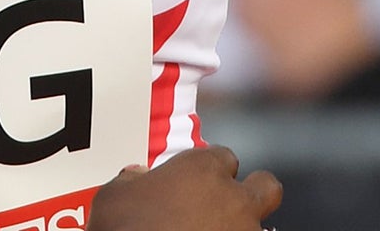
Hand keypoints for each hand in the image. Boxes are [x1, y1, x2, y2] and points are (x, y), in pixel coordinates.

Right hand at [87, 145, 282, 230]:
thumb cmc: (124, 229)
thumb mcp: (113, 196)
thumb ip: (133, 181)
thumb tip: (137, 178)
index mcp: (202, 169)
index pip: (223, 156)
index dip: (210, 168)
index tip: (195, 180)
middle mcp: (232, 199)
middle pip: (266, 185)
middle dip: (254, 191)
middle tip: (230, 204)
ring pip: (261, 226)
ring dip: (241, 227)